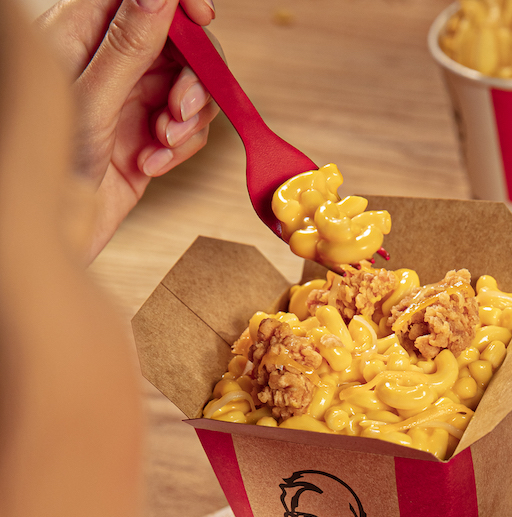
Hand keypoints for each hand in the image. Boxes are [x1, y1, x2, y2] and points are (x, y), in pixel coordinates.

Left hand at [37, 0, 218, 261]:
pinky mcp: (145, 141)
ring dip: (189, 118)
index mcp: (82, 34)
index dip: (179, 3)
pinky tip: (152, 165)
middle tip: (182, 110)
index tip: (203, 18)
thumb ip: (128, 44)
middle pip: (177, 42)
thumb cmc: (47, 170)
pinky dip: (179, 149)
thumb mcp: (91, 99)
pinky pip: (184, 131)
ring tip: (164, 143)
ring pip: (188, 88)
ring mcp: (128, 103)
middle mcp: (109, 65)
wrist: (47, 236)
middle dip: (193, 75)